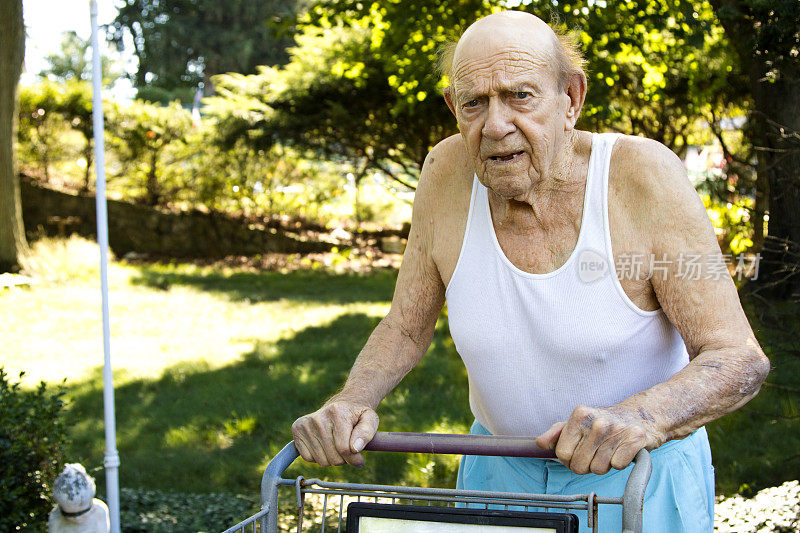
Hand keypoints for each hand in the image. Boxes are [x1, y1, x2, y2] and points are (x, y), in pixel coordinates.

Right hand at [291, 401, 378, 466]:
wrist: (342, 404)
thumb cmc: (357, 415)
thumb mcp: (370, 420)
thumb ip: (367, 433)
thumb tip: (356, 448)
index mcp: (337, 412)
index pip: (344, 449)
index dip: (354, 459)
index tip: (359, 457)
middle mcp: (318, 417)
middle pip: (333, 458)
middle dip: (344, 459)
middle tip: (347, 448)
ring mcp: (306, 423)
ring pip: (321, 461)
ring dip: (331, 459)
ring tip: (336, 445)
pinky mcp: (297, 429)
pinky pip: (308, 458)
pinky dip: (318, 457)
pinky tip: (324, 444)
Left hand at [535, 405, 662, 474]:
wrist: (638, 417)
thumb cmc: (603, 423)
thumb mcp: (577, 423)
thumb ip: (556, 433)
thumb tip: (540, 443)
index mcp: (579, 414)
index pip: (562, 454)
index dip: (569, 458)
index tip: (578, 451)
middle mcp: (597, 421)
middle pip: (579, 465)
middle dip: (586, 465)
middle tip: (595, 452)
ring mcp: (617, 429)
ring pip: (598, 469)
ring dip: (603, 465)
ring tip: (609, 450)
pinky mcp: (635, 438)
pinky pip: (617, 466)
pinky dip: (620, 463)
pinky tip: (621, 450)